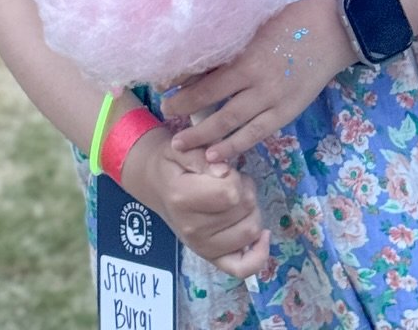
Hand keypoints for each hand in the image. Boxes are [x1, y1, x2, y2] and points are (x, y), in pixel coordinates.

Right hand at [122, 128, 268, 277]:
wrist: (155, 185)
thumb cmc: (171, 165)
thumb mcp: (181, 149)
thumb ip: (201, 157)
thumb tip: (224, 172)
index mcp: (182, 198)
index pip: (230, 193)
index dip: (235, 176)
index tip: (224, 169)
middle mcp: (192, 229)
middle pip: (244, 209)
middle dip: (245, 188)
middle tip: (231, 180)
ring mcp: (203, 248)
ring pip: (250, 231)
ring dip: (252, 210)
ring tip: (237, 198)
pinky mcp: (212, 258)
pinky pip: (243, 268)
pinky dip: (259, 254)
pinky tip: (262, 235)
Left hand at [165, 0, 355, 165]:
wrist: (330, 31)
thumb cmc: (288, 21)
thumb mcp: (253, 27)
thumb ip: (230, 47)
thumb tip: (199, 61)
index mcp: (246, 57)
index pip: (206, 80)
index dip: (183, 90)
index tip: (162, 93)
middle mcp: (257, 82)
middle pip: (215, 105)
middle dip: (188, 115)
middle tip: (167, 123)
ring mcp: (273, 101)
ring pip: (234, 126)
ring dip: (206, 138)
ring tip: (183, 147)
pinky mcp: (287, 112)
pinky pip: (257, 134)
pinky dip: (236, 146)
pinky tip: (218, 155)